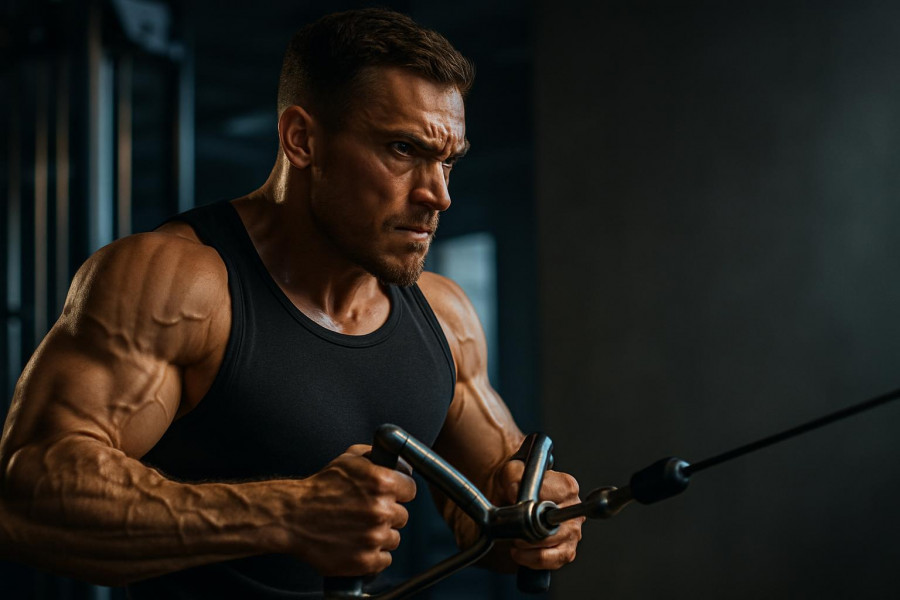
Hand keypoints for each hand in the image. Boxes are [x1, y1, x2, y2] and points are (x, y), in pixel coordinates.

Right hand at [292, 445, 415, 575]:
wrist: (292, 517)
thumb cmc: (320, 487)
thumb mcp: (349, 459)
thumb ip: (378, 456)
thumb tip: (401, 463)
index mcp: (382, 482)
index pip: (410, 490)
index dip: (399, 491)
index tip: (388, 495)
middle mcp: (382, 510)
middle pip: (402, 515)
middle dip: (387, 513)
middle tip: (365, 512)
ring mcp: (374, 537)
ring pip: (394, 538)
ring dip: (380, 534)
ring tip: (358, 528)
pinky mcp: (365, 561)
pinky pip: (385, 559)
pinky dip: (373, 555)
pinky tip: (357, 544)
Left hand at [497, 462, 583, 569]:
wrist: (509, 501)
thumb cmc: (515, 486)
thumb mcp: (510, 473)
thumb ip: (512, 478)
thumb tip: (515, 493)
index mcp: (567, 487)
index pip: (556, 497)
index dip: (534, 505)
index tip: (517, 506)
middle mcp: (574, 510)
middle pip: (554, 527)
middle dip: (529, 530)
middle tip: (515, 527)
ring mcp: (572, 533)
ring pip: (553, 548)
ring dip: (529, 547)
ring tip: (516, 540)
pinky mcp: (566, 551)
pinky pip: (552, 561)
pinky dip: (532, 559)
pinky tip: (521, 552)